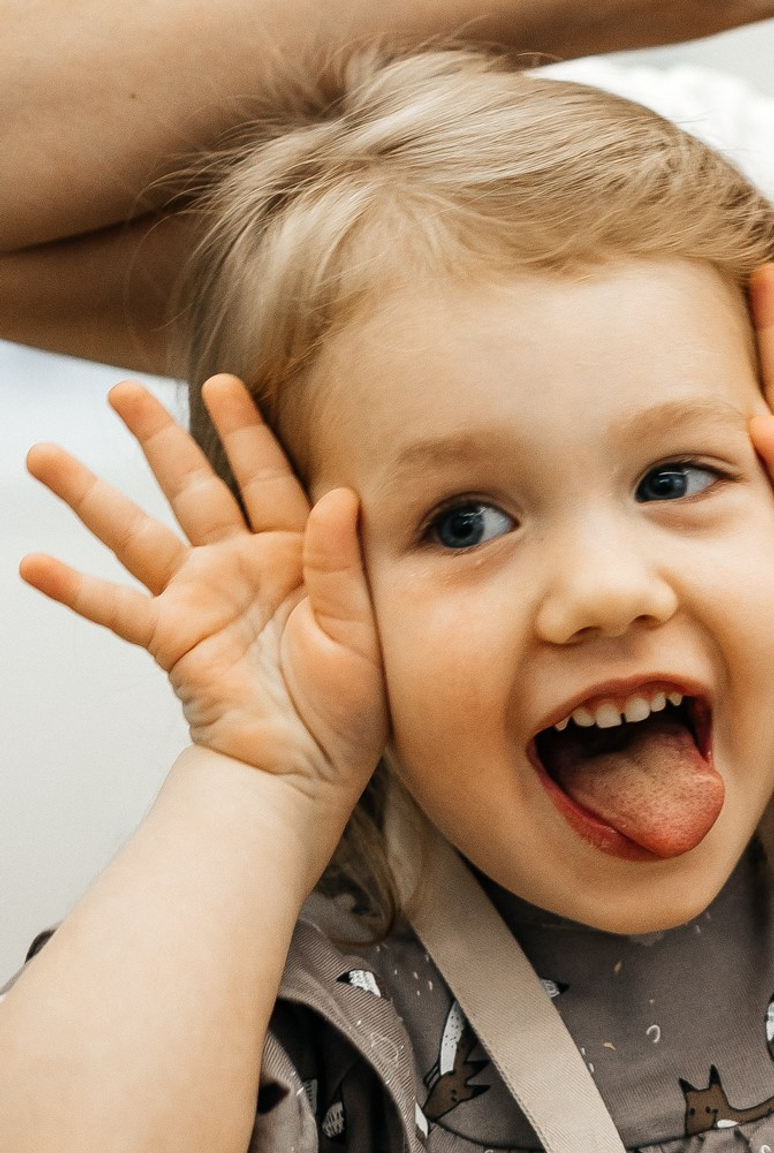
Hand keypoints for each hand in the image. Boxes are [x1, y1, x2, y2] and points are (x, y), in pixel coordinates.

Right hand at [19, 376, 386, 804]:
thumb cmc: (349, 708)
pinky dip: (74, 588)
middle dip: (158, 437)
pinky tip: (32, 563)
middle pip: (194, 486)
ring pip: (138, 532)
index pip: (269, 476)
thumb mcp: (361, 630)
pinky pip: (116, 607)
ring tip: (43, 453)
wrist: (307, 770)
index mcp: (298, 555)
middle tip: (120, 390)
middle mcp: (243, 566)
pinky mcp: (171, 638)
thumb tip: (339, 495)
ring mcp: (200, 598)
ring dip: (92, 494)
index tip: (222, 382)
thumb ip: (342, 562)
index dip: (246, 429)